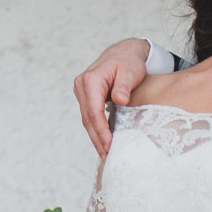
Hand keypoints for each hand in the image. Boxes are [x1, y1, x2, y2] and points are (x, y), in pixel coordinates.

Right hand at [75, 38, 151, 156]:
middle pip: (87, 119)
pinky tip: (104, 143)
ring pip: (87, 120)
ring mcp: (81, 91)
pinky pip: (90, 116)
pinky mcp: (86, 97)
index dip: (101, 131)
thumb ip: (123, 86)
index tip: (110, 146)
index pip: (94, 111)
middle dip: (97, 139)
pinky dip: (96, 130)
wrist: (124, 53)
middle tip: (107, 157)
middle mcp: (81, 86)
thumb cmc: (128, 61)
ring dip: (96, 138)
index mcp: (90, 80)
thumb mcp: (129, 71)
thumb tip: (119, 100)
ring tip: (106, 155)